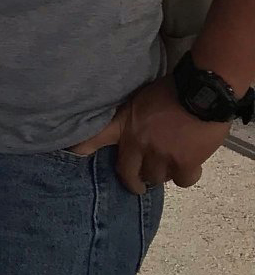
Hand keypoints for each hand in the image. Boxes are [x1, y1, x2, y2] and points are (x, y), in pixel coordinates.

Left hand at [69, 75, 230, 193]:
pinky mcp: (184, 163)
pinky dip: (185, 176)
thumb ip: (130, 118)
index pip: (94, 138)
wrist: (201, 91)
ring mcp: (160, 155)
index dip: (81, 149)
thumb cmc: (171, 90)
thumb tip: (131, 130)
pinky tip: (188, 167)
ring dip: (162, 174)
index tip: (73, 156)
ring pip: (157, 178)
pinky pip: (182, 181)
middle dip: (134, 182)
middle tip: (139, 184)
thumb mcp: (139, 100)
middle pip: (129, 174)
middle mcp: (138, 144)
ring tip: (168, 167)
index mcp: (125, 125)